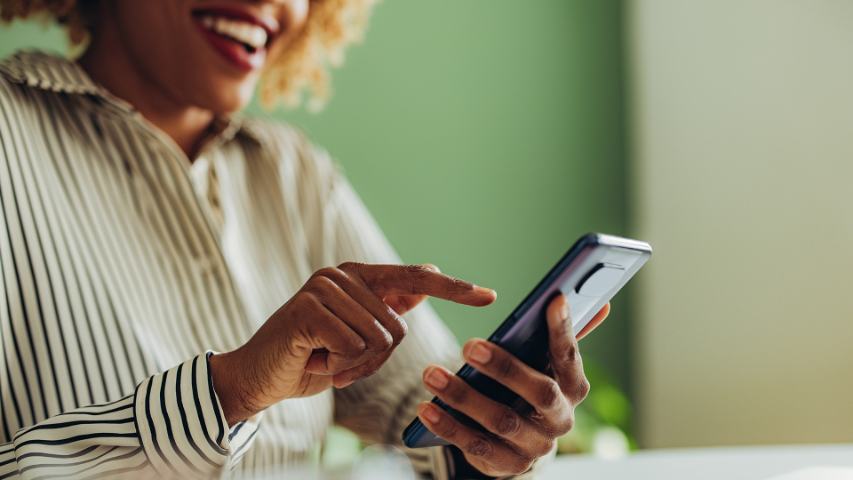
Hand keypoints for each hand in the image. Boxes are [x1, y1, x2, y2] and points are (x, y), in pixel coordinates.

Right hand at [211, 263, 495, 424]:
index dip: (454, 289)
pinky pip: (352, 347)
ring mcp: (322, 288)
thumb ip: (387, 307)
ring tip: (325, 360)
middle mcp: (341, 275)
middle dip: (374, 360)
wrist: (259, 377)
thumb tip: (426, 280)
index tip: (489, 295)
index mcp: (358, 277)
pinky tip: (315, 360)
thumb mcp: (357, 335)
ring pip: (377, 340)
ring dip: (355, 366)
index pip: (415, 279)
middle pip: (397, 327)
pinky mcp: (306, 308)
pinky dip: (339, 367)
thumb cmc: (311, 357)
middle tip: (341, 363)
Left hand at [416, 295, 609, 476]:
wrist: (519, 445)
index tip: (553, 300)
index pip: (570, 357)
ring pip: (501, 420)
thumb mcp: (545, 364)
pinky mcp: (507, 464)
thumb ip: (566, 334)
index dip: (564, 330)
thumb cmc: (529, 388)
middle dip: (504, 368)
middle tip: (469, 345)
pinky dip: (449, 426)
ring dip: (463, 396)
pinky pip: (475, 446)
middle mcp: (560, 419)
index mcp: (573, 388)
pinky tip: (426, 408)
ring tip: (431, 373)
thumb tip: (602, 302)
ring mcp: (535, 446)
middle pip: (539, 392)